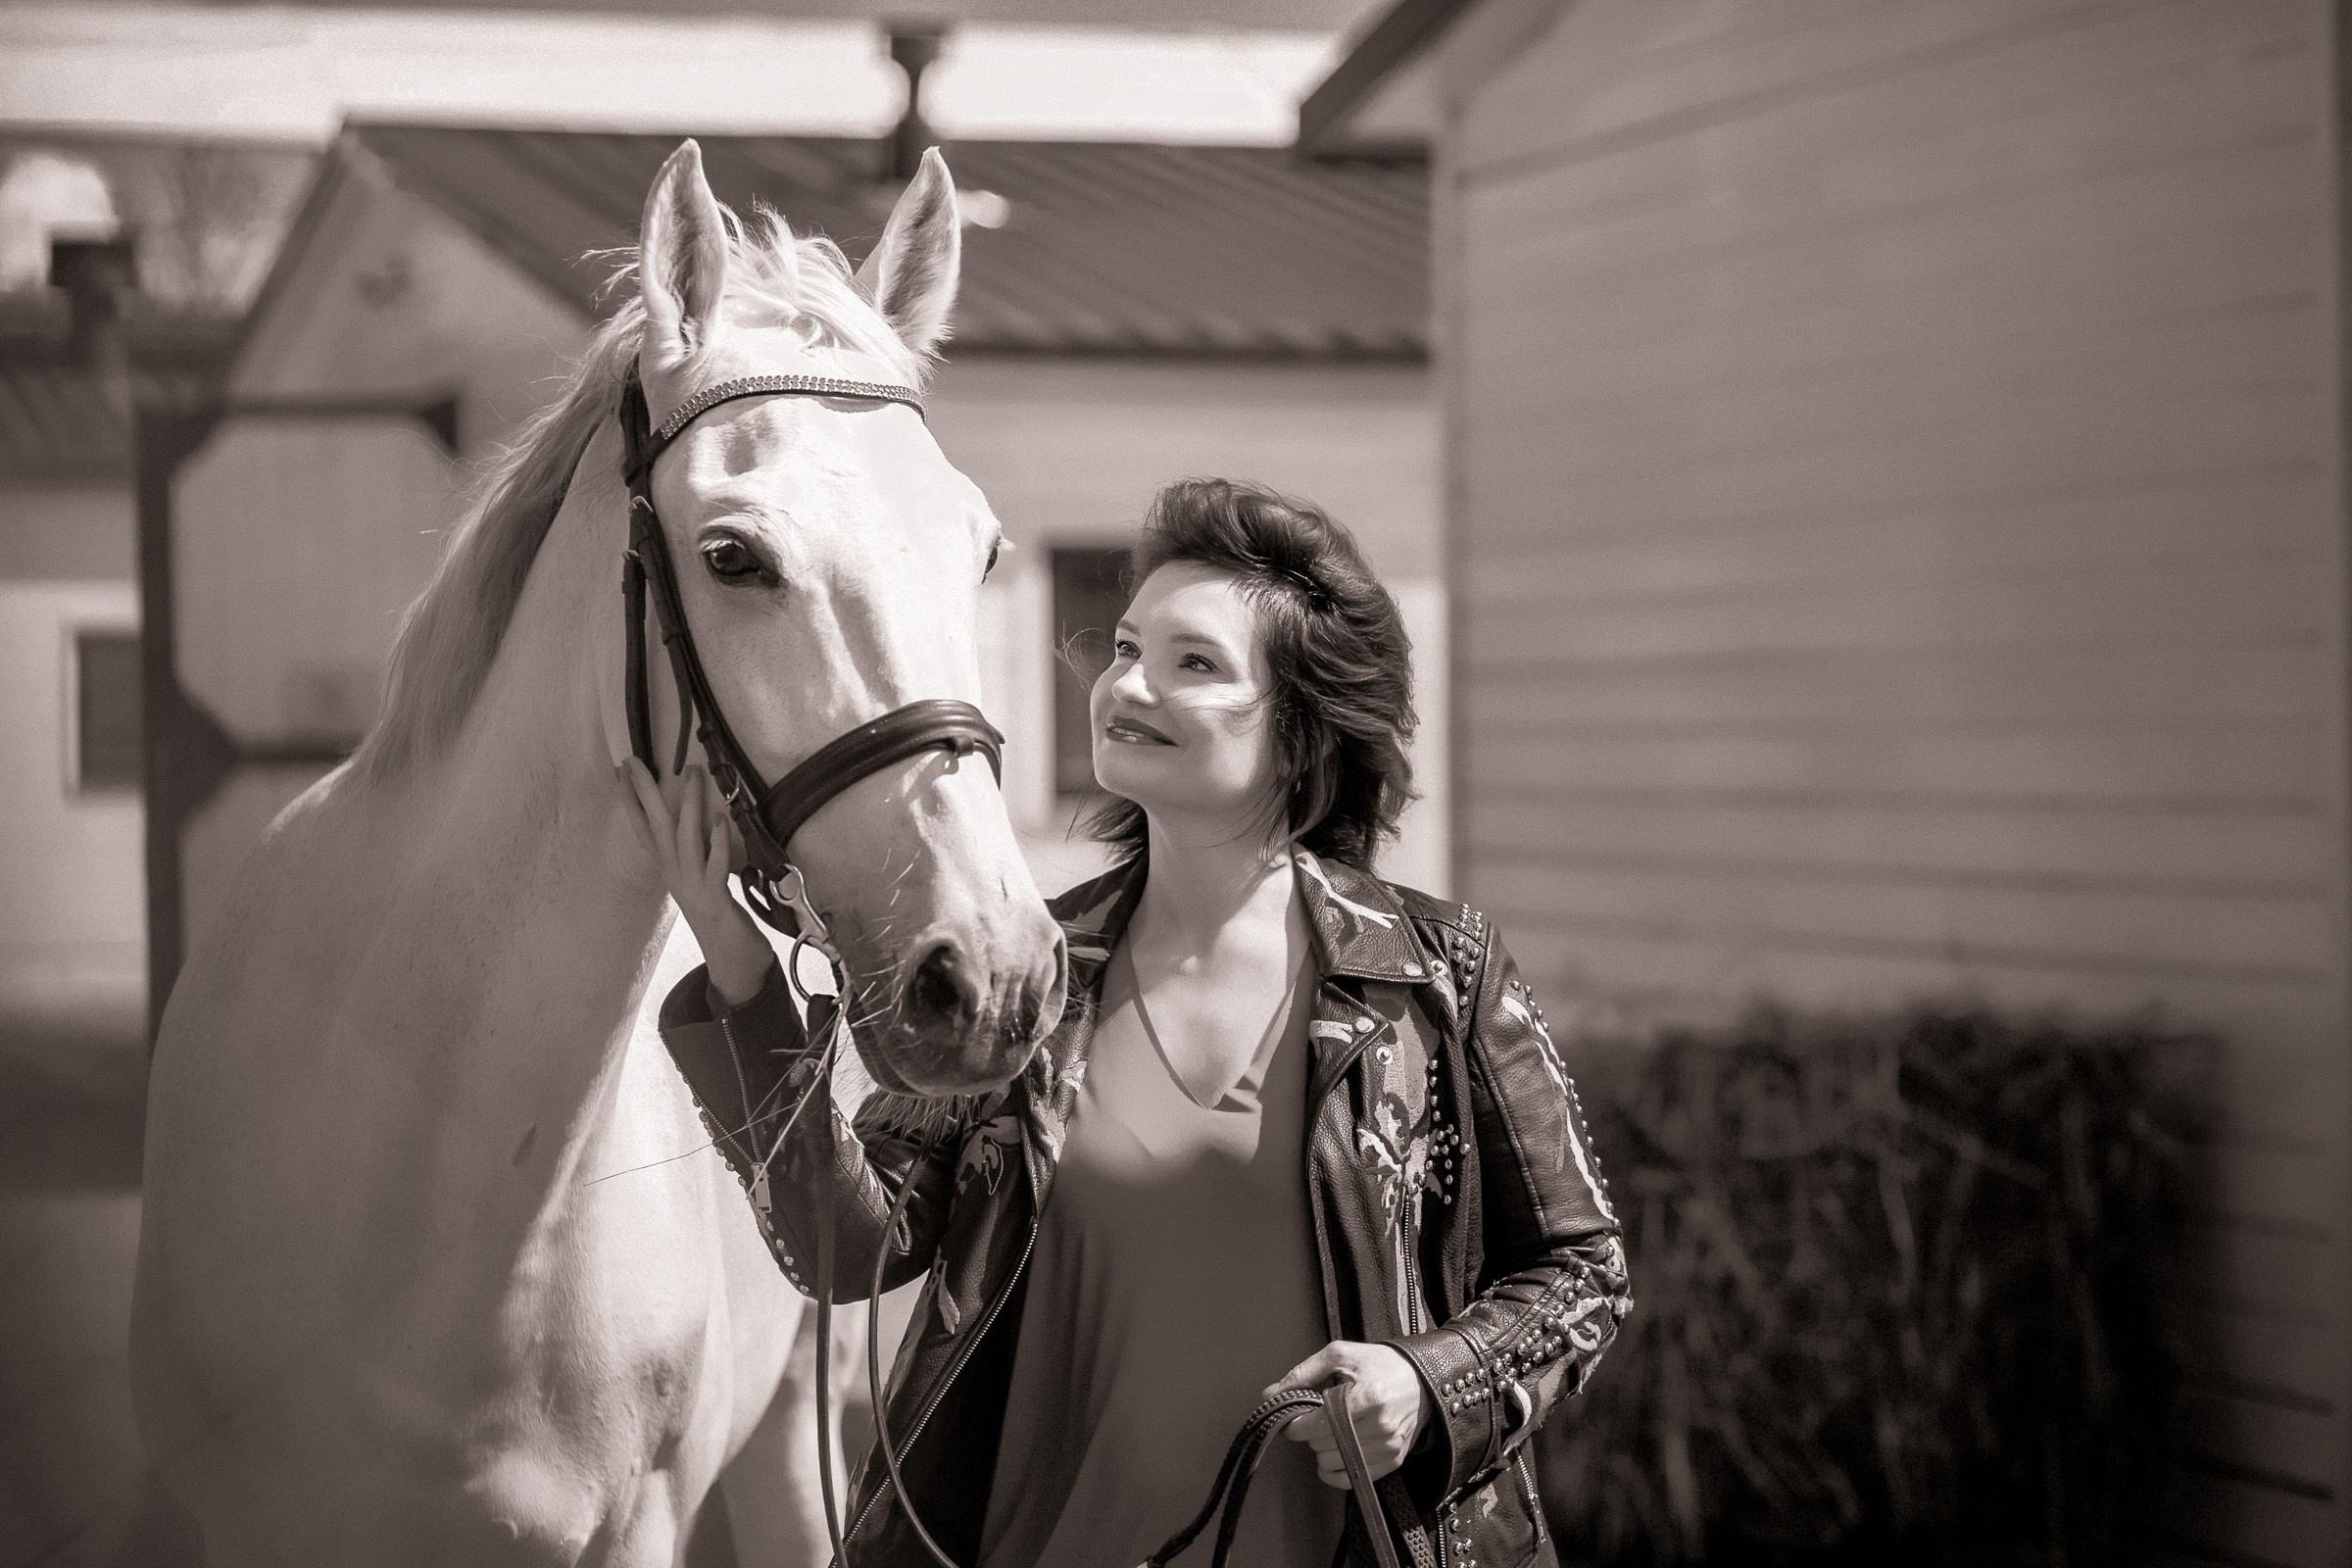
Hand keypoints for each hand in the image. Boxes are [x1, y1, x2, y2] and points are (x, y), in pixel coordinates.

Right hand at [618, 757, 773, 1006]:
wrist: (733, 964)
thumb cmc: (720, 918)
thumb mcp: (702, 880)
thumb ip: (698, 852)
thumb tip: (699, 820)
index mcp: (671, 870)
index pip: (645, 829)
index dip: (631, 800)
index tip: (621, 770)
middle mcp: (677, 876)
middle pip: (657, 828)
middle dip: (645, 793)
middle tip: (635, 761)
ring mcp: (695, 887)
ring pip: (687, 840)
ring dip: (688, 806)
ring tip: (690, 774)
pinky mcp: (718, 901)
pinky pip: (716, 866)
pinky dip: (718, 843)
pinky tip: (720, 820)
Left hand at [1264, 1341, 1434, 1487]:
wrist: (1421, 1379)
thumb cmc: (1381, 1364)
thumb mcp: (1340, 1355)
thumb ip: (1302, 1373)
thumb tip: (1271, 1394)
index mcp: (1368, 1398)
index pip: (1317, 1425)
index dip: (1296, 1424)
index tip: (1295, 1418)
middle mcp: (1380, 1427)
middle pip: (1321, 1445)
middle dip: (1311, 1433)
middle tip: (1318, 1418)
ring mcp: (1388, 1448)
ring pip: (1332, 1464)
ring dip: (1322, 1449)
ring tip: (1332, 1429)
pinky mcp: (1392, 1462)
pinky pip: (1349, 1479)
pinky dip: (1334, 1469)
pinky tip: (1335, 1451)